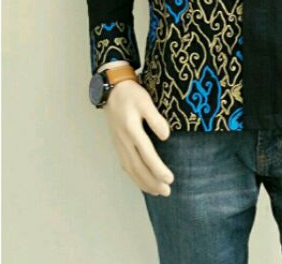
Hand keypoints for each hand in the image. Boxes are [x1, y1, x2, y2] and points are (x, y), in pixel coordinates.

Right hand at [103, 77, 174, 196]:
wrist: (111, 89)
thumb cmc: (131, 94)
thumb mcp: (145, 101)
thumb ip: (155, 119)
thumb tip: (166, 136)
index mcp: (131, 129)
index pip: (146, 154)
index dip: (158, 168)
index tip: (170, 179)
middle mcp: (123, 140)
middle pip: (138, 166)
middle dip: (152, 181)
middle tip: (166, 192)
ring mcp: (119, 144)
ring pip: (130, 168)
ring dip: (143, 182)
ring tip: (157, 192)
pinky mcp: (117, 144)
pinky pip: (125, 164)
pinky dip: (134, 176)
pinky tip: (142, 181)